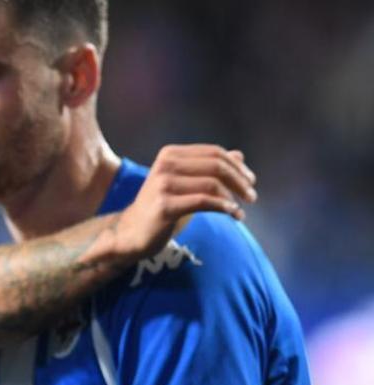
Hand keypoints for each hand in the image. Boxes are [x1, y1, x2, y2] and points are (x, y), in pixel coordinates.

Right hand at [106, 145, 256, 263]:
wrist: (132, 231)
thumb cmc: (162, 206)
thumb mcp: (186, 183)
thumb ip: (208, 168)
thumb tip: (238, 155)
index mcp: (170, 154)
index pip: (214, 152)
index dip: (237, 166)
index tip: (250, 181)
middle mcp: (165, 165)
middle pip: (216, 166)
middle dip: (239, 181)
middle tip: (251, 196)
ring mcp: (163, 184)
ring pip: (212, 184)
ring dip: (234, 197)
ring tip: (240, 210)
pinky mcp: (164, 205)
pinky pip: (204, 202)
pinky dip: (224, 208)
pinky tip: (233, 215)